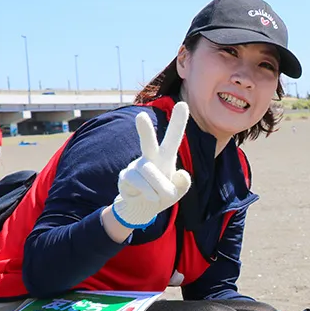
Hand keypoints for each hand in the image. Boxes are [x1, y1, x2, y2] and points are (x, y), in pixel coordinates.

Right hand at [111, 102, 192, 227]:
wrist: (142, 207)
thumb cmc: (162, 194)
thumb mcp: (178, 192)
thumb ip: (183, 184)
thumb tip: (182, 173)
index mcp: (166, 156)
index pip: (173, 138)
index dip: (178, 122)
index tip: (182, 104)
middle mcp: (150, 156)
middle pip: (148, 143)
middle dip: (145, 131)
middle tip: (140, 116)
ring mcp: (136, 165)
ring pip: (151, 173)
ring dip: (160, 189)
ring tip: (159, 196)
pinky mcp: (126, 176)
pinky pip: (139, 183)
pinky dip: (149, 193)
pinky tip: (149, 197)